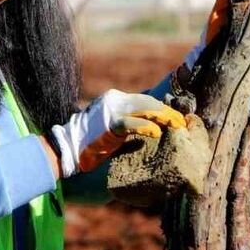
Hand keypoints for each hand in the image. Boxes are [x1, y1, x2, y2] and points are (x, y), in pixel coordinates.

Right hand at [48, 90, 186, 176]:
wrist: (66, 152)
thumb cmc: (92, 147)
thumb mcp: (114, 132)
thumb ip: (131, 127)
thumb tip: (158, 134)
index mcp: (117, 100)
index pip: (147, 98)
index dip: (166, 105)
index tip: (181, 112)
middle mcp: (114, 100)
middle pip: (149, 100)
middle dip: (169, 111)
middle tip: (183, 123)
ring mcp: (110, 110)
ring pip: (145, 106)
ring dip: (164, 116)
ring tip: (176, 126)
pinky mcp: (107, 124)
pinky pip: (130, 122)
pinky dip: (145, 126)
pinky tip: (156, 132)